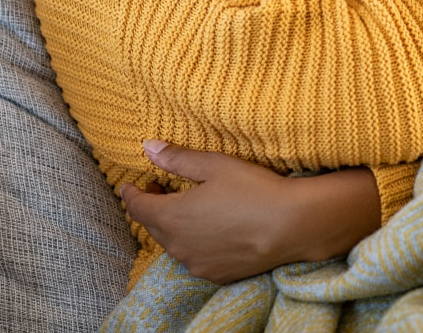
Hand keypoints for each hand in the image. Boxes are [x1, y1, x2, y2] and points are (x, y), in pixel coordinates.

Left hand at [119, 142, 379, 284]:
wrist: (291, 225)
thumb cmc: (252, 189)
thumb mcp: (214, 165)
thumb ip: (177, 159)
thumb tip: (148, 147)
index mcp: (171, 217)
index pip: (137, 207)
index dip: (131, 193)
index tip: (131, 184)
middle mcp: (177, 246)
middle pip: (152, 226)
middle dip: (152, 207)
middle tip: (159, 188)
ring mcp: (196, 263)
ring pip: (173, 243)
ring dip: (172, 225)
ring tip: (185, 208)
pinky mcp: (215, 274)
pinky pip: (193, 257)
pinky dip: (192, 242)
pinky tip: (208, 230)